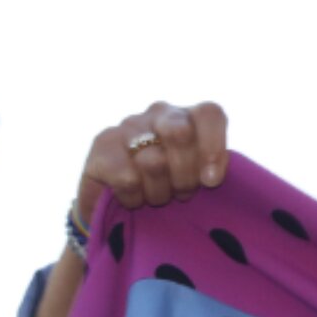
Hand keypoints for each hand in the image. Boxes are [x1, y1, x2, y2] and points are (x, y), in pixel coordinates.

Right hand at [76, 101, 229, 218]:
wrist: (117, 204)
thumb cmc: (168, 188)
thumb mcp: (198, 181)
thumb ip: (211, 171)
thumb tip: (211, 177)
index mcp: (190, 117)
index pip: (210, 114)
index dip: (213, 147)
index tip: (210, 181)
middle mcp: (160, 113)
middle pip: (181, 133)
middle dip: (185, 175)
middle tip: (180, 192)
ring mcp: (129, 124)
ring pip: (153, 161)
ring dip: (159, 191)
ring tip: (155, 194)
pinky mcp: (102, 142)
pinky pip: (127, 179)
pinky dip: (134, 197)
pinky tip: (132, 196)